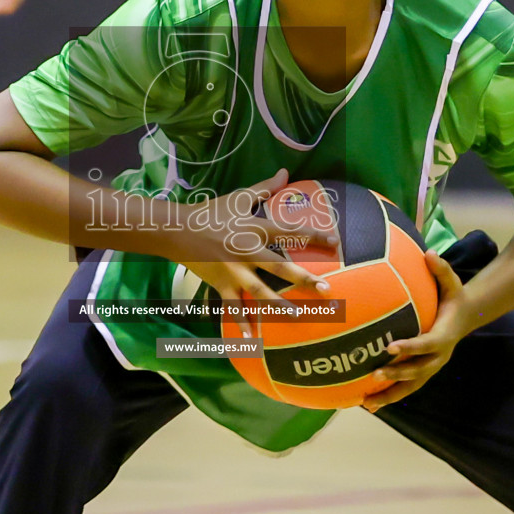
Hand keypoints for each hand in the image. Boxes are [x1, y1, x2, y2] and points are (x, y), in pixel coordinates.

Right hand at [171, 168, 335, 337]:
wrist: (178, 230)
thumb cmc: (211, 212)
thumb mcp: (238, 197)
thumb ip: (264, 187)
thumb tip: (286, 172)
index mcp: (254, 229)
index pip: (289, 231)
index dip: (313, 235)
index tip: (336, 242)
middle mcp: (247, 252)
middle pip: (279, 266)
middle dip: (303, 279)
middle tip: (326, 289)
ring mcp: (234, 272)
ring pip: (260, 292)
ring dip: (279, 306)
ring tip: (299, 316)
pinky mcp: (222, 285)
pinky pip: (234, 308)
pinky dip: (242, 324)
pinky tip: (253, 341)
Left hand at [362, 250, 470, 411]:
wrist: (466, 318)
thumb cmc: (454, 298)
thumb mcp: (452, 282)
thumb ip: (441, 269)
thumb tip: (430, 253)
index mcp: (444, 336)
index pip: (426, 344)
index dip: (409, 348)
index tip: (389, 348)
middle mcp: (438, 357)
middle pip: (418, 371)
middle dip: (397, 375)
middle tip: (374, 375)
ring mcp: (431, 367)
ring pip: (411, 386)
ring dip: (390, 394)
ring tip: (366, 403)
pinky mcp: (424, 373)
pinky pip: (406, 388)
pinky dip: (388, 397)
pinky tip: (367, 405)